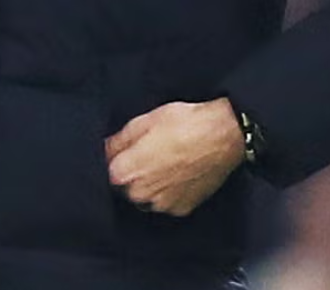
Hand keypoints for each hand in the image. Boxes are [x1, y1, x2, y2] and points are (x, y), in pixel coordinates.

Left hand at [104, 97, 245, 216]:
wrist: (224, 136)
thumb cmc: (185, 124)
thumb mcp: (143, 121)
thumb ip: (119, 140)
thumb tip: (106, 148)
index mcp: (126, 173)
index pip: (106, 171)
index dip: (114, 159)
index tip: (122, 151)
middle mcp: (141, 195)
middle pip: (124, 187)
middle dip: (131, 172)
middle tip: (147, 153)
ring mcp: (162, 205)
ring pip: (145, 197)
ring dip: (148, 184)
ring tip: (165, 162)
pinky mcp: (182, 209)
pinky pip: (166, 202)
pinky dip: (168, 191)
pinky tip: (177, 173)